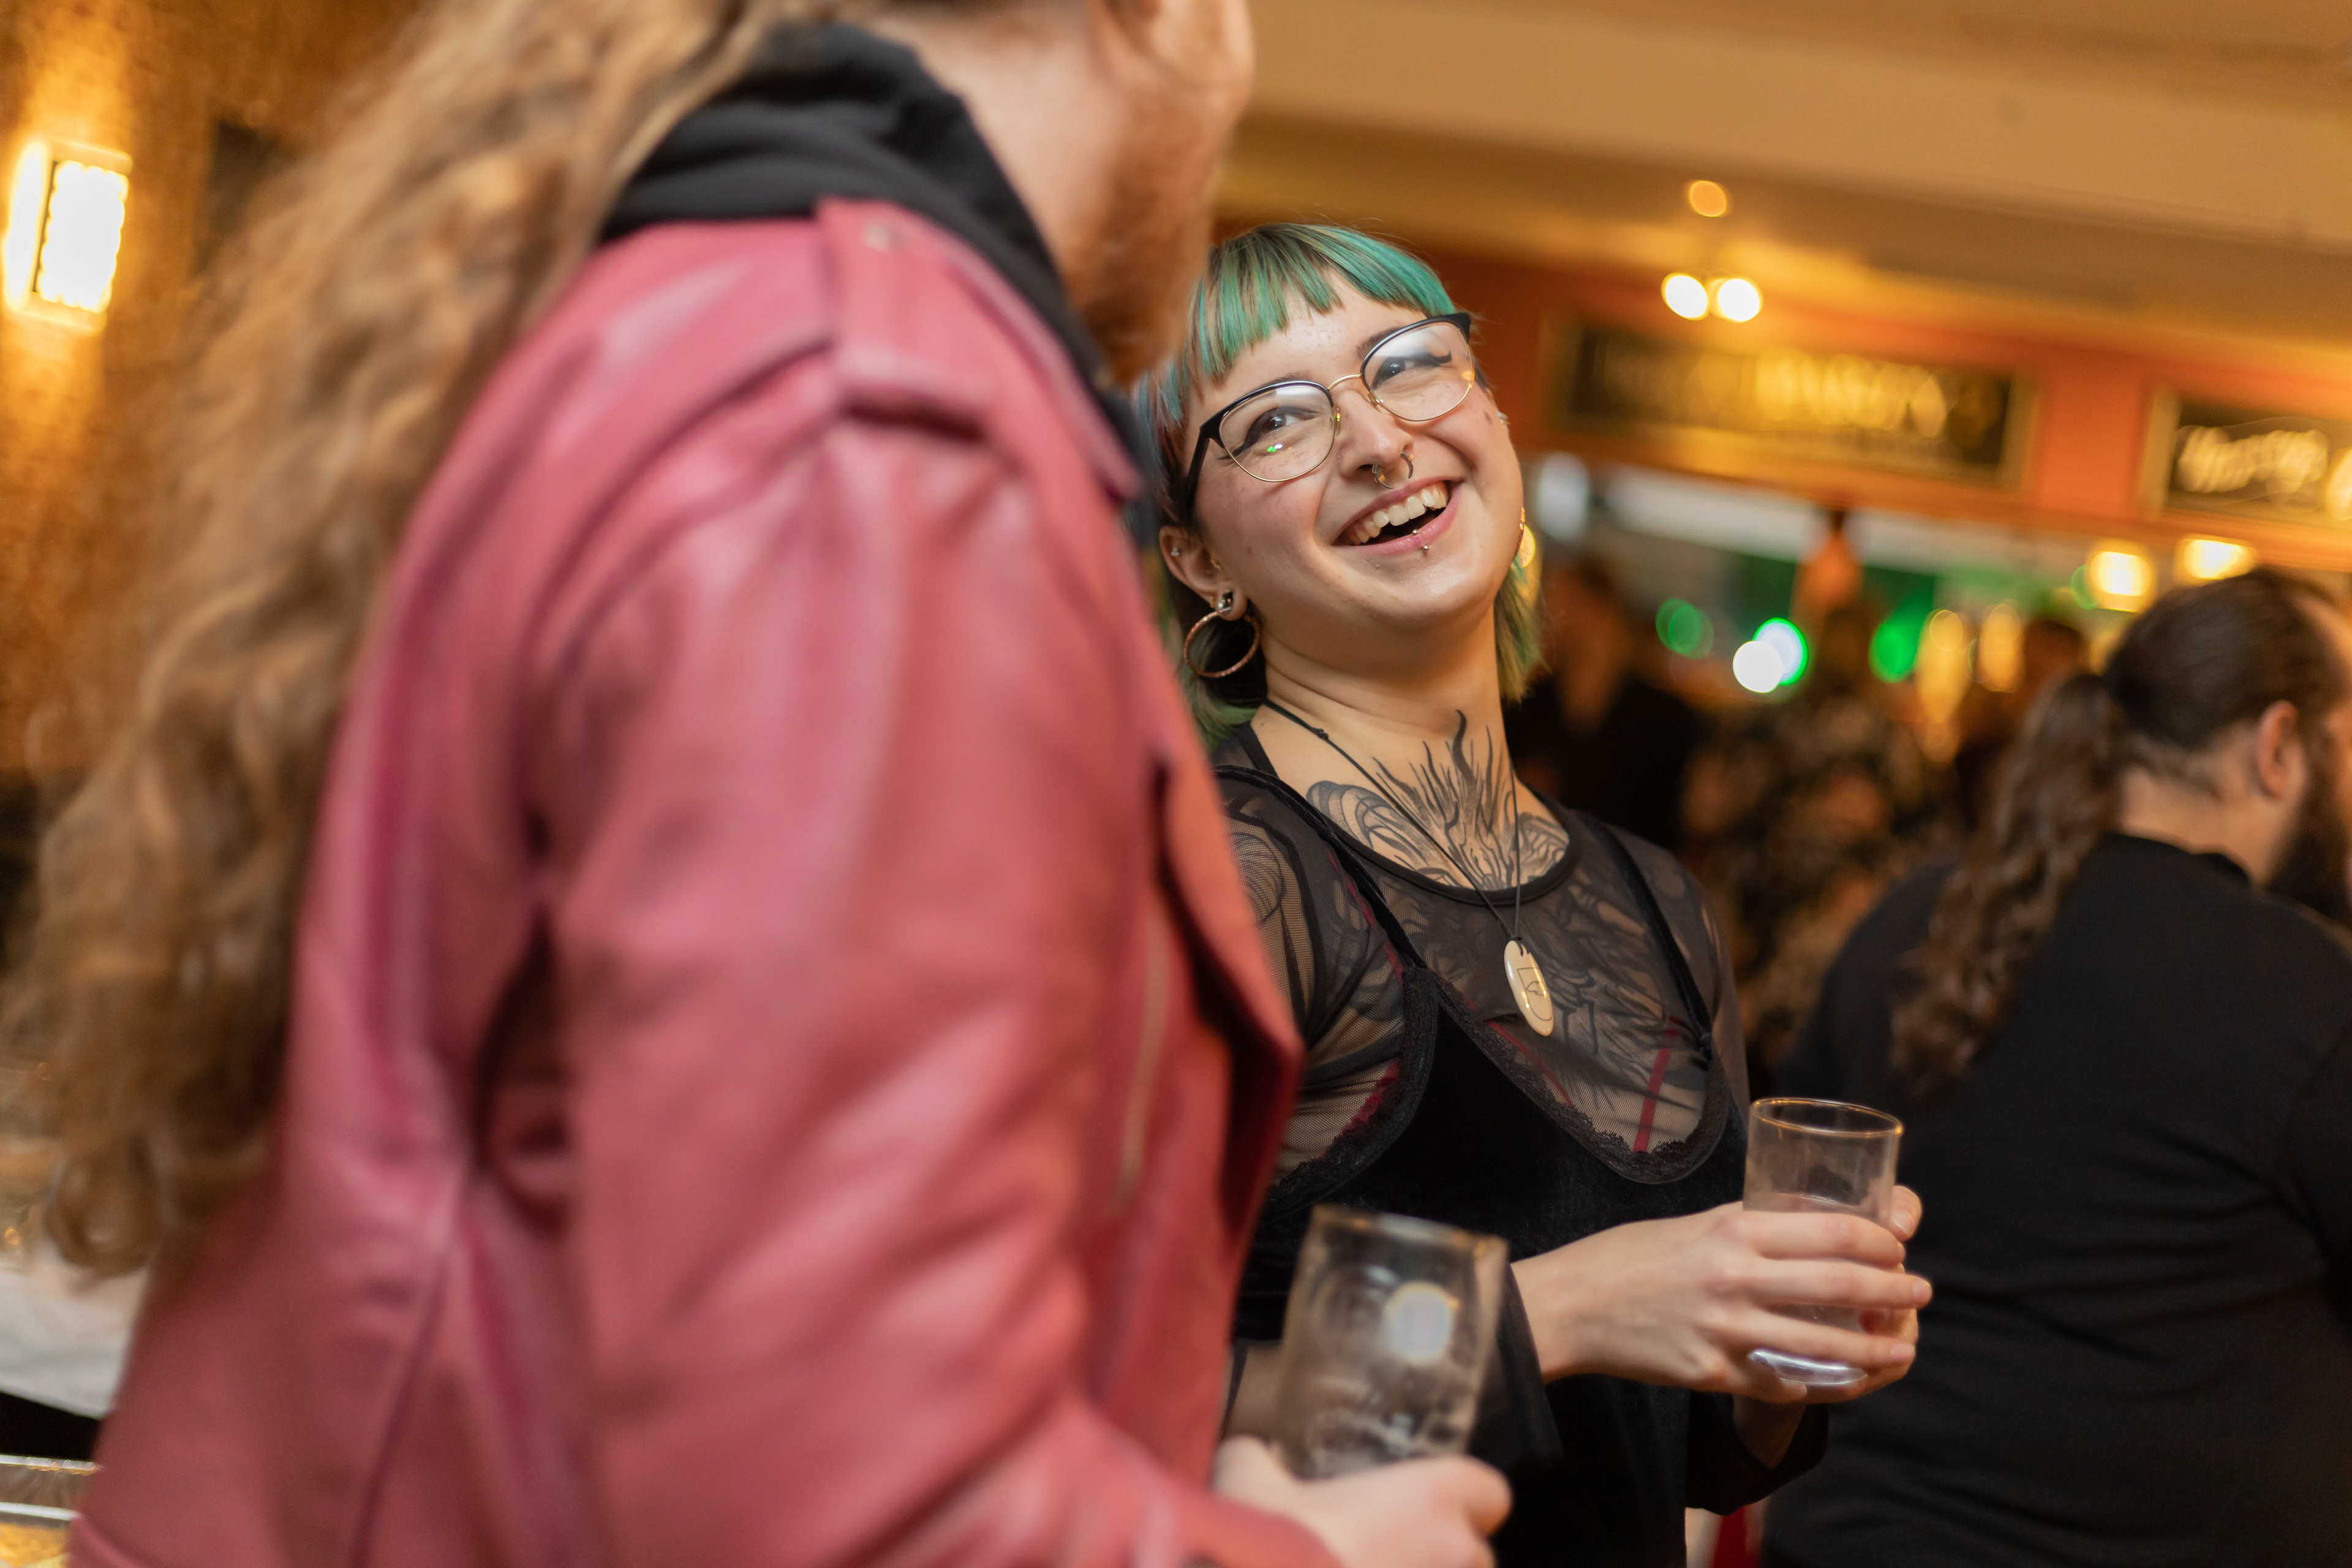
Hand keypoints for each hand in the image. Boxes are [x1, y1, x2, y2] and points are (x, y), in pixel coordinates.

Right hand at [1213, 1437, 1509, 1567]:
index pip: (1489, 1492)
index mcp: (1431, 1497)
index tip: (1428, 1507)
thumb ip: (1255, 1457)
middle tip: (1382, 1559)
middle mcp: (1454, 1555)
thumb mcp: (1246, 1480)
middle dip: (1437, 1559)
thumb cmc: (1268, 1544)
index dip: (1462, 1498)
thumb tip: (1249, 1453)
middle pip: (1474, 1556)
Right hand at [1512, 1191, 1929, 1401]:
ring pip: (1822, 1344)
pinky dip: (1818, 1383)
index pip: (1827, 1231)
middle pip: (1838, 1286)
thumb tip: (1797, 1227)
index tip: (1898, 1247)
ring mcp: (1725, 1330)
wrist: (1571, 1306)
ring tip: (1904, 1348)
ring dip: (1875, 1349)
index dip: (1876, 1241)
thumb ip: (1744, 1228)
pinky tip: (1841, 1381)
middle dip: (1892, 1292)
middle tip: (1922, 1292)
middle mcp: (1734, 1277)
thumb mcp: (1691, 1224)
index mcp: (1732, 1230)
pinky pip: (1781, 1382)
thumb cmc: (1627, 1256)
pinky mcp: (1711, 1373)